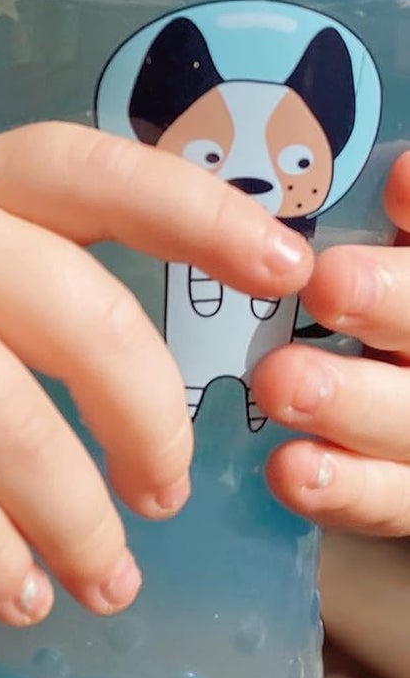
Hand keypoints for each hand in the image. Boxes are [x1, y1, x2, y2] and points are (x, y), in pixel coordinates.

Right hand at [0, 81, 312, 627]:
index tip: (288, 272)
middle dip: (145, 423)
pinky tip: (13, 593)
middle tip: (164, 500)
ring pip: (5, 420)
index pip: (89, 168)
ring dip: (72, 519)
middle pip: (77, 317)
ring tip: (100, 580)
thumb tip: (61, 179)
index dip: (197, 211)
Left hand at [252, 151, 409, 536]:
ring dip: (354, 404)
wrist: (385, 409)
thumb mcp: (380, 261)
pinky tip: (290, 469)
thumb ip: (398, 222)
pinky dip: (344, 487)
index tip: (396, 184)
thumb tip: (401, 176)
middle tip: (331, 285)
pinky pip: (391, 502)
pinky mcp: (408, 496)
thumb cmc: (361, 310)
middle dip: (396, 305)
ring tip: (281, 380)